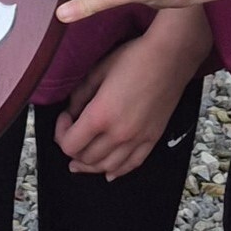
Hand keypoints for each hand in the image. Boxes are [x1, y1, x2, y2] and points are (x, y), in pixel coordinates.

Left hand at [55, 34, 192, 179]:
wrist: (170, 58)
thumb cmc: (133, 58)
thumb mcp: (98, 71)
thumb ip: (80, 95)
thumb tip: (71, 112)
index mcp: (101, 115)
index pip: (69, 144)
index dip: (60, 133)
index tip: (65, 117)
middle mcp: (118, 134)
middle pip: (86, 158)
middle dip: (73, 149)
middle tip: (72, 133)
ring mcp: (138, 140)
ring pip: (107, 167)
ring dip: (90, 166)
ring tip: (80, 161)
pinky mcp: (152, 140)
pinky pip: (131, 165)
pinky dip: (117, 171)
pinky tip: (108, 172)